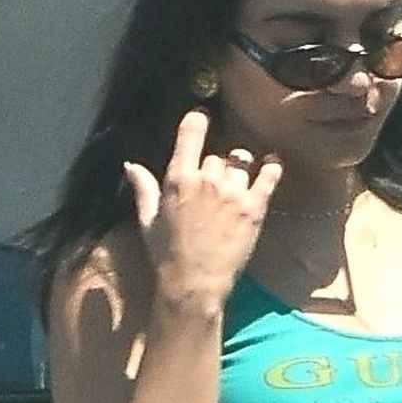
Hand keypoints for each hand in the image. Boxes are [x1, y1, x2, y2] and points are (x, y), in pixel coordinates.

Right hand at [124, 111, 281, 316]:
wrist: (194, 284)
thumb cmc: (166, 254)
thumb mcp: (147, 220)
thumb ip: (143, 188)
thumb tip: (130, 166)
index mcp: (179, 179)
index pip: (192, 131)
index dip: (198, 120)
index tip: (201, 118)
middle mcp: (207, 180)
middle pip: (217, 155)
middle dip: (214, 166)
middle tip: (211, 188)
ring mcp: (233, 192)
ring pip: (241, 164)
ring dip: (237, 171)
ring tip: (233, 187)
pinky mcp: (254, 207)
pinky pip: (269, 176)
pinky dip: (271, 168)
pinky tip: (271, 165)